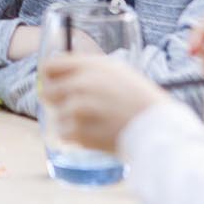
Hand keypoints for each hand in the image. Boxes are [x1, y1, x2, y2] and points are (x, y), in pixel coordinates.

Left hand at [38, 53, 167, 152]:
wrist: (156, 127)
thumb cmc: (139, 99)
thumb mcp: (116, 70)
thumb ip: (86, 69)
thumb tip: (61, 75)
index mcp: (90, 66)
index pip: (49, 67)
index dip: (50, 77)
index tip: (55, 84)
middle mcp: (81, 84)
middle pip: (48, 92)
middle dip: (58, 101)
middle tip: (76, 108)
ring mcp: (78, 109)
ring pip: (57, 115)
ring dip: (70, 121)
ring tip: (94, 122)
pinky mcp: (80, 132)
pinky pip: (64, 134)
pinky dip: (75, 137)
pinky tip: (95, 133)